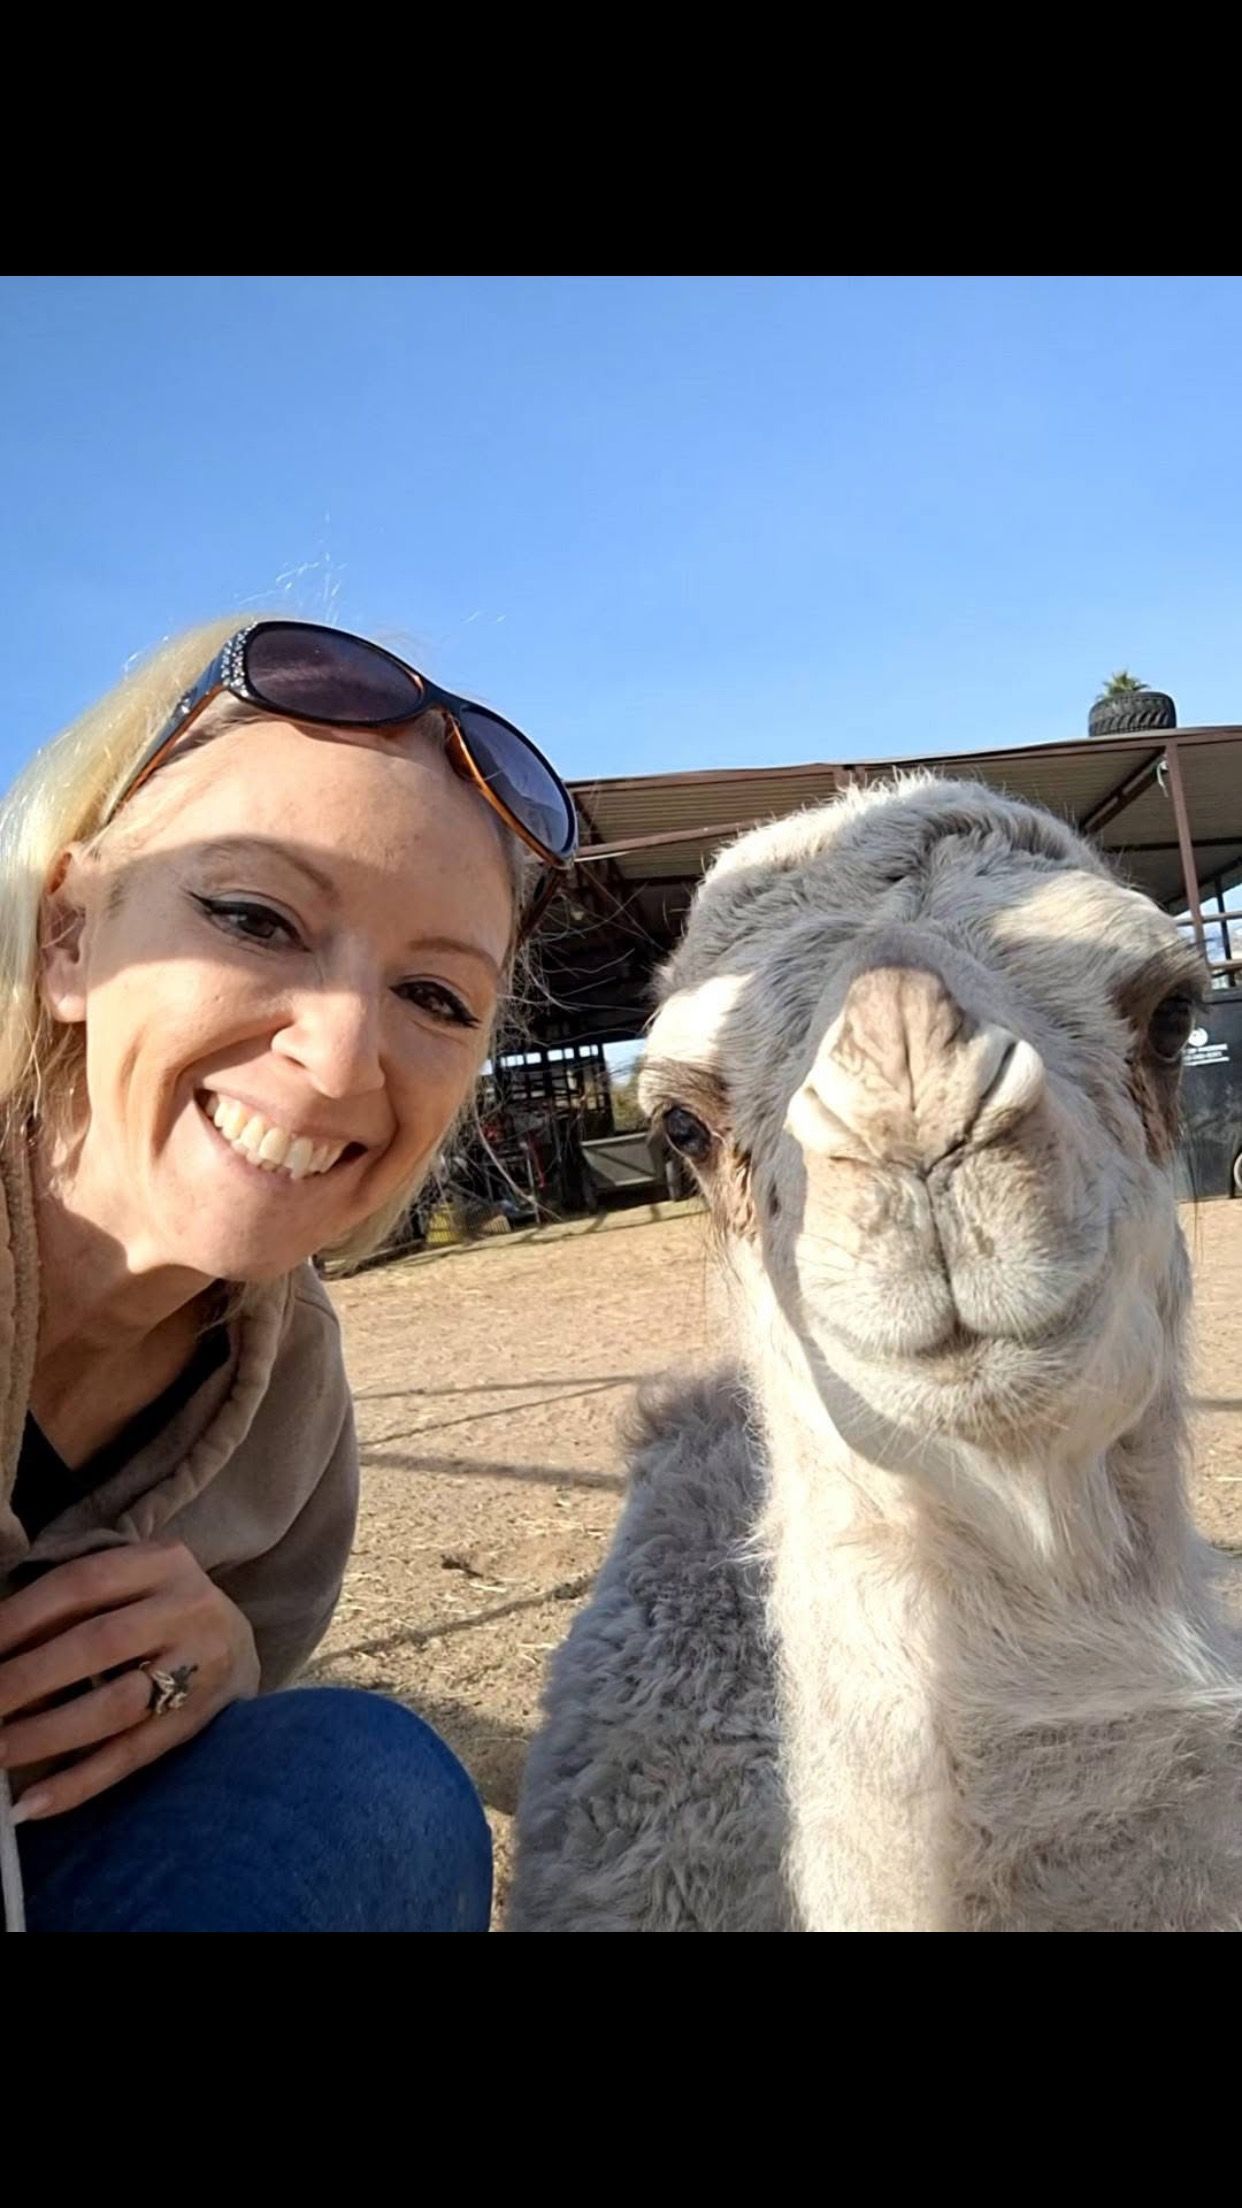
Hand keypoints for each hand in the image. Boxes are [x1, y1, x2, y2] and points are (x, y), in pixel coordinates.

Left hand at [0, 1540, 258, 1820]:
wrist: (238, 1646)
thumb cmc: (159, 1611)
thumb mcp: (129, 1586)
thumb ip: (72, 1612)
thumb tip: (0, 1657)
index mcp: (162, 1562)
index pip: (81, 1584)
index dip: (20, 1617)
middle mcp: (187, 1609)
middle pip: (99, 1643)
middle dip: (27, 1678)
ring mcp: (199, 1668)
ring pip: (116, 1705)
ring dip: (46, 1733)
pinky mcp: (196, 1723)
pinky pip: (131, 1757)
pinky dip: (78, 1783)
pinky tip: (31, 1804)